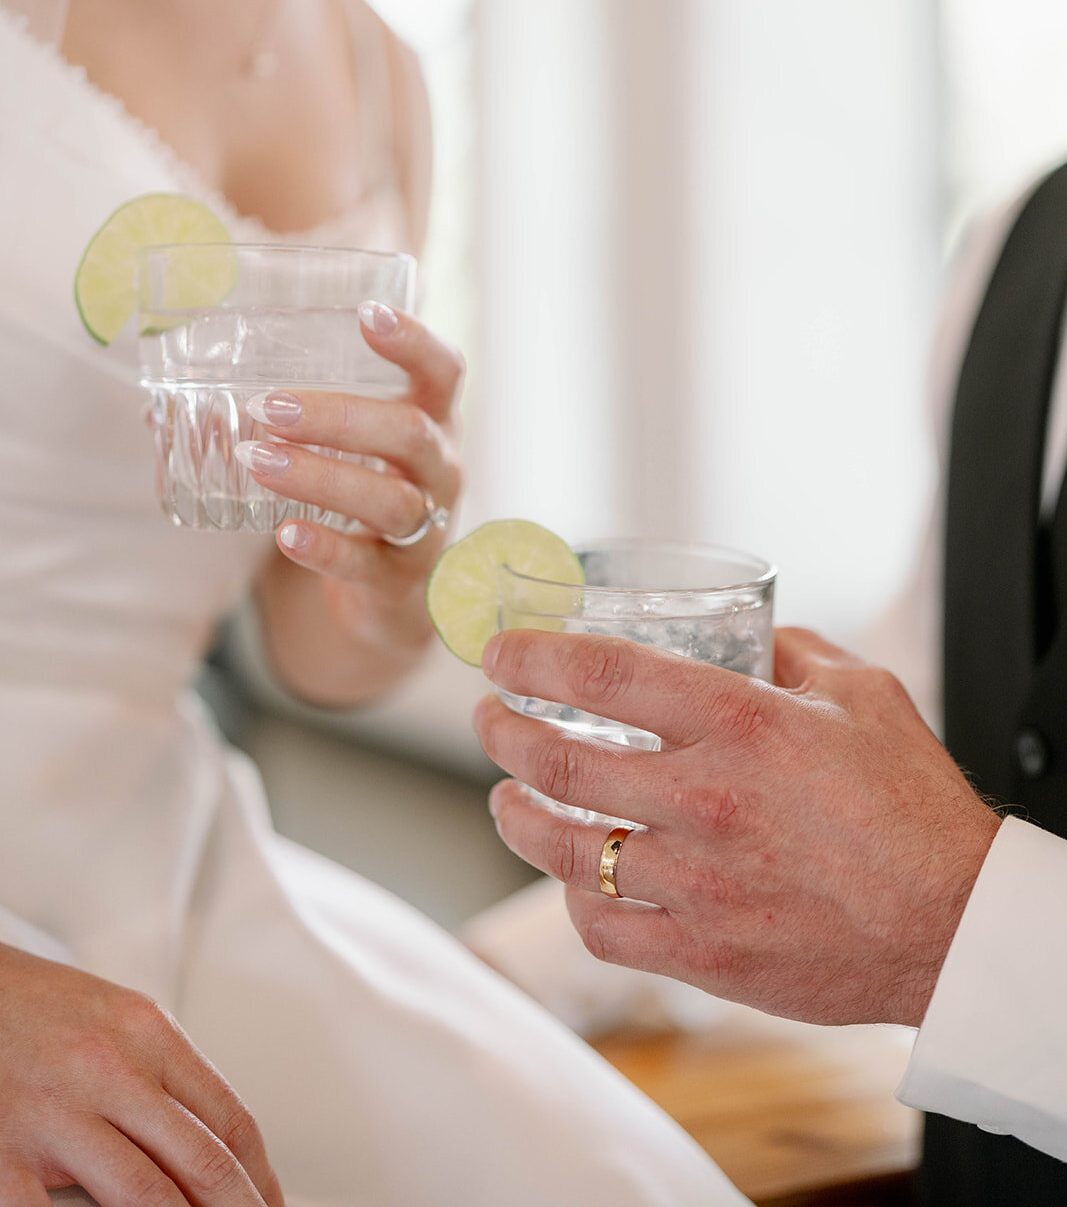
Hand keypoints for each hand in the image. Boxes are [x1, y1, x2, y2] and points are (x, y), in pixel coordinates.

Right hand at [0, 943, 283, 1206]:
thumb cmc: (32, 1007)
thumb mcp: (114, 1019)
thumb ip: (159, 1073)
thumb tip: (206, 1137)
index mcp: (146, 1032)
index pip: (229, 1118)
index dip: (259, 1176)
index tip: (269, 1205)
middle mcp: (110, 1070)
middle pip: (202, 1160)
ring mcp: (56, 1115)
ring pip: (147, 1194)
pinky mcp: (4, 1155)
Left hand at [240, 301, 462, 659]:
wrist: (392, 593)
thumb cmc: (360, 491)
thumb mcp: (352, 447)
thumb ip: (292, 414)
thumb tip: (162, 401)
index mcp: (434, 420)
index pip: (443, 371)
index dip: (413, 341)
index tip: (368, 314)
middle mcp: (442, 469)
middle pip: (410, 433)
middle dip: (338, 417)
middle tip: (269, 408)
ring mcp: (429, 527)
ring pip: (389, 500)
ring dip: (321, 477)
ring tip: (258, 462)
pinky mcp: (400, 580)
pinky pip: (366, 563)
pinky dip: (325, 548)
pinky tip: (285, 534)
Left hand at [475, 627, 1001, 1028]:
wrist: (954, 927)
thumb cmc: (914, 808)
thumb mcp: (863, 694)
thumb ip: (793, 652)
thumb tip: (750, 636)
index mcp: (739, 724)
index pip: (601, 673)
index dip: (533, 656)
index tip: (501, 653)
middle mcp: (703, 799)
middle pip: (559, 757)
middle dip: (504, 730)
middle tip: (490, 717)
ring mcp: (695, 883)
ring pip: (564, 846)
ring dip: (515, 813)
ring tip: (505, 795)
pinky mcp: (701, 952)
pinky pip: (602, 926)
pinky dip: (571, 896)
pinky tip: (570, 875)